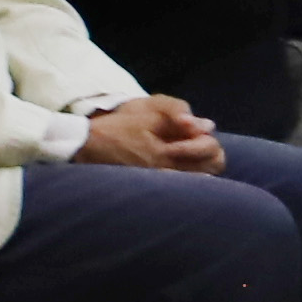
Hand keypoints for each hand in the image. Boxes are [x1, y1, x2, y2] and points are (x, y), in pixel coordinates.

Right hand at [73, 96, 223, 171]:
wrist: (89, 146)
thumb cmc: (118, 128)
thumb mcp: (148, 116)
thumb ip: (179, 119)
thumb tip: (207, 125)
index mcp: (166, 154)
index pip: (209, 149)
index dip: (208, 137)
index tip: (195, 131)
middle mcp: (166, 172)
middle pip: (212, 168)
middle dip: (212, 152)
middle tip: (199, 142)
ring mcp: (159, 182)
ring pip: (200, 178)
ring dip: (203, 164)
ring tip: (191, 152)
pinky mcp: (152, 185)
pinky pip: (182, 184)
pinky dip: (189, 174)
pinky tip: (182, 164)